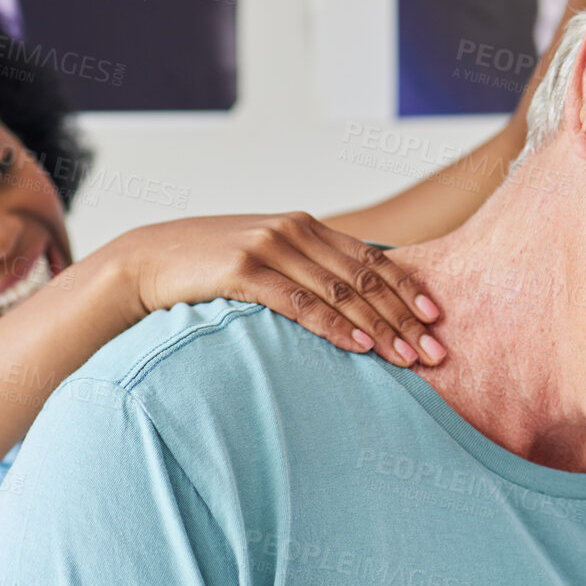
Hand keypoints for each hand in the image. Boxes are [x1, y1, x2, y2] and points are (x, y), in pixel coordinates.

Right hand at [118, 211, 444, 366]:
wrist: (147, 260)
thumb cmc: (210, 268)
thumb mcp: (266, 260)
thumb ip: (306, 271)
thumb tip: (352, 304)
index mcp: (306, 227)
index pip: (371, 259)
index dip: (408, 288)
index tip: (437, 318)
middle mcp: (295, 230)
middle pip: (364, 277)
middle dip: (404, 317)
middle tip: (435, 351)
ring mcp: (270, 247)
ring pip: (340, 292)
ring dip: (379, 328)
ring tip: (408, 358)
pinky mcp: (244, 269)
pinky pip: (301, 303)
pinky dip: (335, 326)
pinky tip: (360, 347)